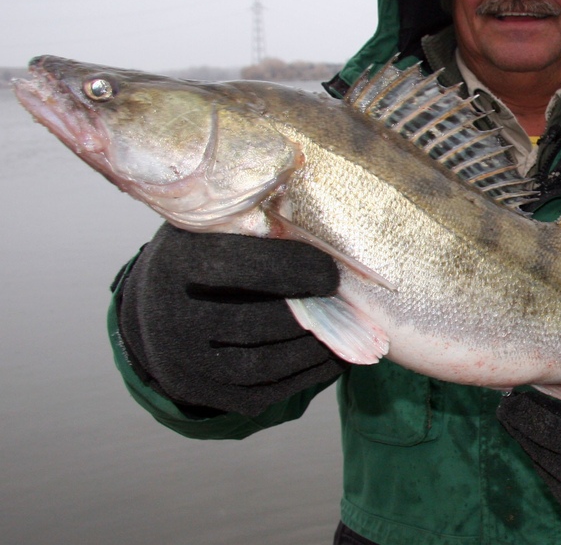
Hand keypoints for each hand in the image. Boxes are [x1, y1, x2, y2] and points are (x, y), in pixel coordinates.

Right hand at [117, 223, 345, 416]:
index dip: (293, 271)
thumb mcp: (219, 230)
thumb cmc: (204, 256)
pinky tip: (331, 358)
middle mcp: (171, 318)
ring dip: (314, 352)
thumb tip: (329, 235)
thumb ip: (262, 227)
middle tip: (346, 307)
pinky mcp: (198, 392)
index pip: (240, 268)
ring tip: (347, 334)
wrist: (153, 307)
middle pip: (253, 324)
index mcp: (177, 264)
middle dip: (310, 316)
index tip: (331, 274)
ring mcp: (182, 361)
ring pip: (261, 366)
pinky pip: (261, 394)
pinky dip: (305, 377)